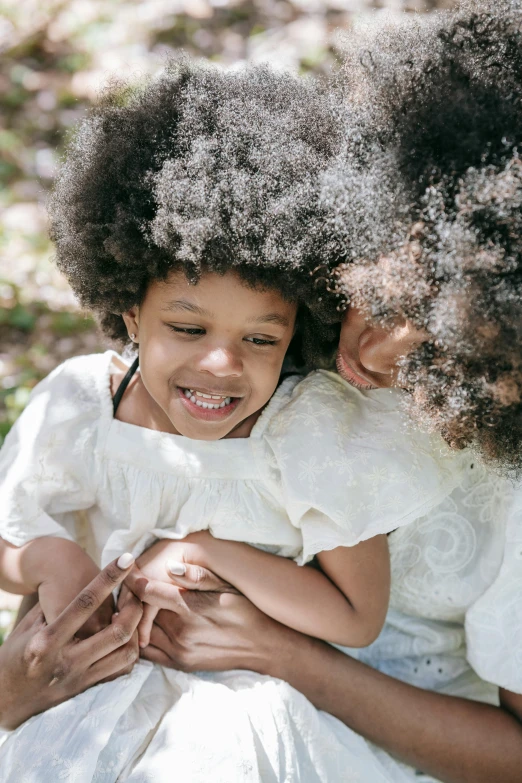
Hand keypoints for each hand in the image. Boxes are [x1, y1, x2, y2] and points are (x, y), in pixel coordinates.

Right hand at [0, 555, 141, 729]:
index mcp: (47, 640)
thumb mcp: (27, 626)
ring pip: (126, 653)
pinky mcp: (87, 691)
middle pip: (117, 631)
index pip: (85, 602)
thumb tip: (81, 582)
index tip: (126, 559)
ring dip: (136, 630)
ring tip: (134, 613)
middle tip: (137, 590)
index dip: (109, 578)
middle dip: (135, 606)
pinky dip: (130, 651)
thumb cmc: (14, 656)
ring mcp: (80, 679)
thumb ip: (53, 605)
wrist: (4, 701)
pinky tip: (127, 636)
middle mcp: (67, 661)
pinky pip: (121, 671)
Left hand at [121, 550, 294, 673]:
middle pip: (141, 613)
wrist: (264, 645)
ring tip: (131, 606)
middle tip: (125, 587)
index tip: (127, 570)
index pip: (149, 592)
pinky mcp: (181, 664)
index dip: (135, 579)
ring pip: (141, 634)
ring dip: (134, 620)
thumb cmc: (246, 608)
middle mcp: (181, 632)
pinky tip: (141, 628)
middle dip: (131, 599)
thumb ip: (198, 576)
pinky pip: (149, 653)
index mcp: (190, 608)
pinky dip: (141, 640)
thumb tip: (172, 566)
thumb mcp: (226, 585)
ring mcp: (179, 651)